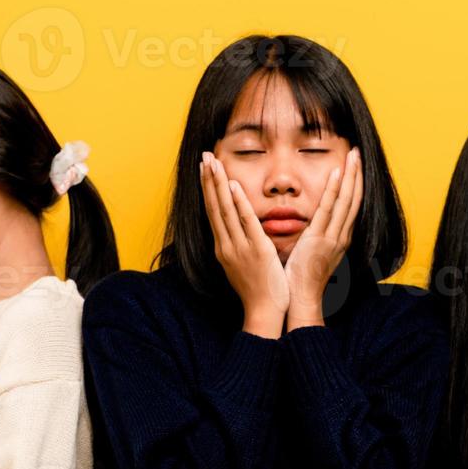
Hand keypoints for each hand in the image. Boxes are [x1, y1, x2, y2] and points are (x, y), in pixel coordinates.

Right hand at [201, 152, 288, 337]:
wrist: (264, 312)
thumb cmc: (257, 290)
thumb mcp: (242, 264)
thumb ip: (239, 245)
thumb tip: (236, 231)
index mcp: (223, 248)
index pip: (213, 212)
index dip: (208, 189)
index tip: (204, 169)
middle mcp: (226, 245)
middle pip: (214, 207)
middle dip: (208, 180)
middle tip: (203, 156)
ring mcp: (239, 247)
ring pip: (225, 210)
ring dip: (218, 185)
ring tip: (212, 163)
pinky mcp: (256, 250)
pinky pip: (246, 223)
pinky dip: (238, 203)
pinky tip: (234, 185)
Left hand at [284, 148, 360, 329]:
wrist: (301, 299)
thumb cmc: (303, 279)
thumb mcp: (314, 253)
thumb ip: (317, 237)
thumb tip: (315, 225)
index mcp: (339, 238)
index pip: (351, 205)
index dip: (354, 183)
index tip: (354, 165)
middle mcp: (341, 236)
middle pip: (354, 198)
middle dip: (356, 174)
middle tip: (357, 152)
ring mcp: (333, 237)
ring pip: (346, 200)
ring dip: (350, 176)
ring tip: (352, 155)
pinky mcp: (319, 239)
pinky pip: (329, 210)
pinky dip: (335, 191)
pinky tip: (337, 174)